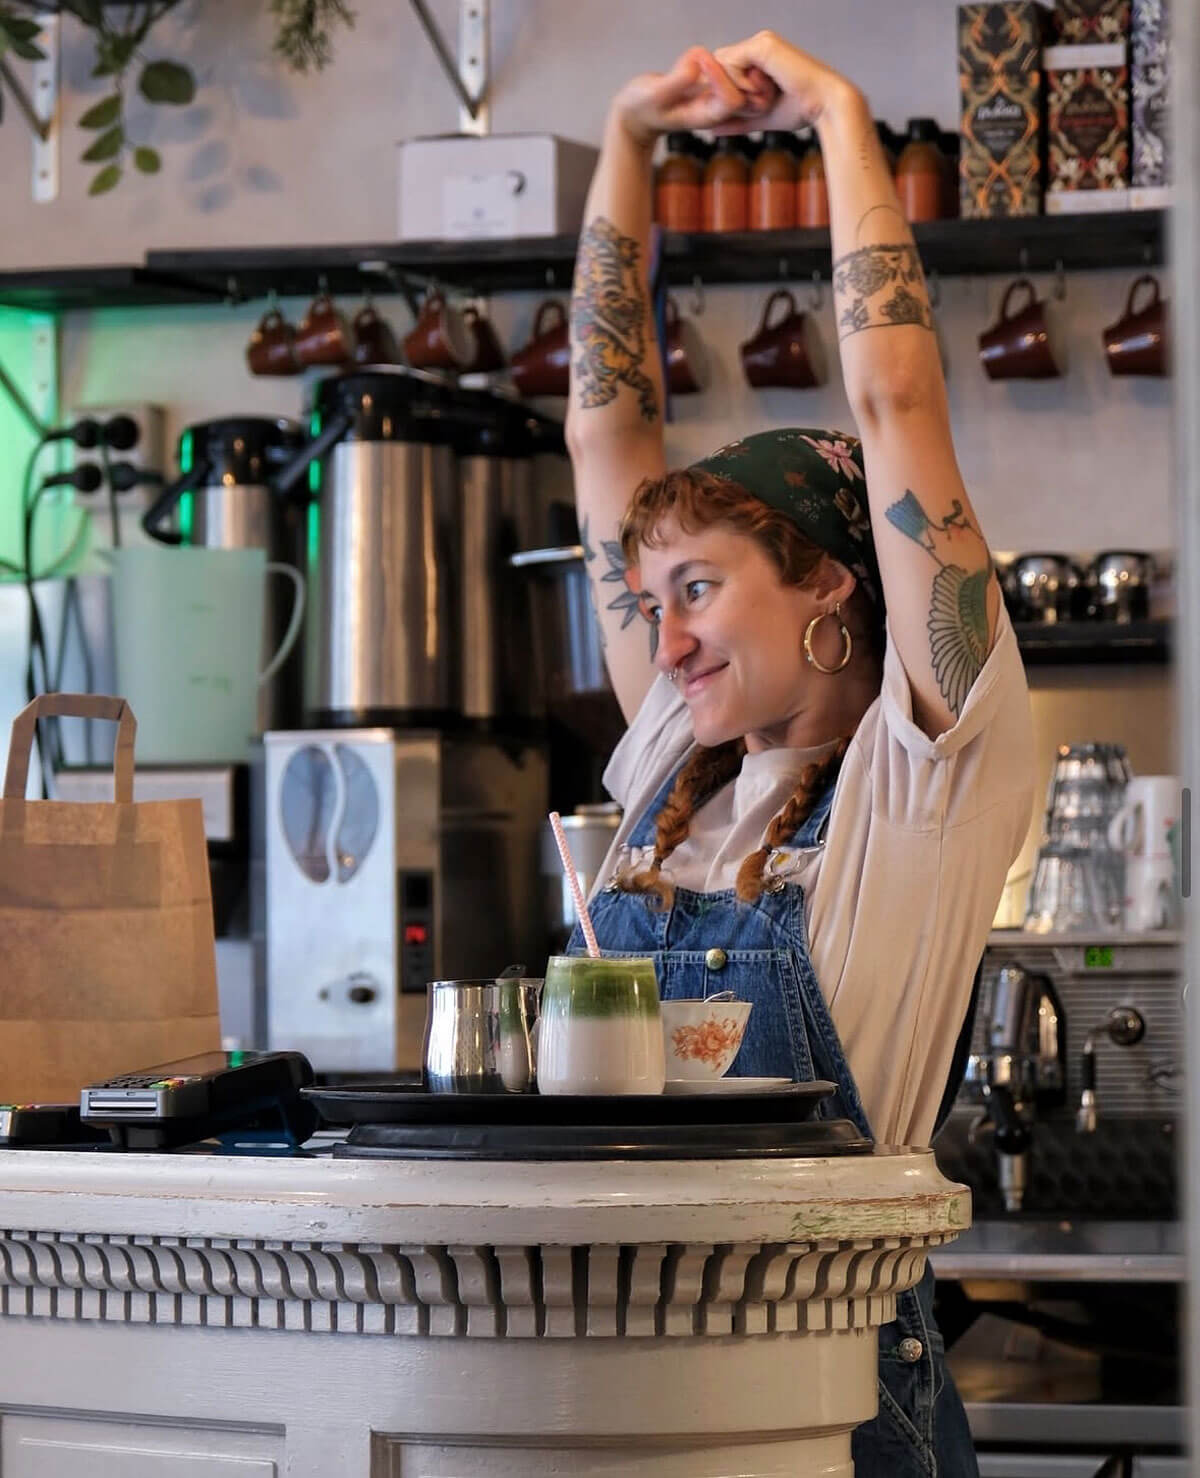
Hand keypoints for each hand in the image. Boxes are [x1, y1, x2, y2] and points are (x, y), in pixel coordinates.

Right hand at [612, 45, 754, 146]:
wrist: (638, 113)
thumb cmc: (642, 108)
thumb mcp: (654, 93)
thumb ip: (677, 80)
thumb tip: (699, 62)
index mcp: (708, 116)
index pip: (732, 99)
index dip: (721, 76)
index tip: (700, 59)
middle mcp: (718, 108)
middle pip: (747, 89)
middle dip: (731, 67)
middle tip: (706, 55)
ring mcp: (717, 96)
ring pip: (743, 78)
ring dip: (728, 61)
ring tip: (699, 57)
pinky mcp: (713, 83)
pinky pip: (731, 69)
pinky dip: (720, 58)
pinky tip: (698, 57)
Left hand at [708, 31, 858, 134]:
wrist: (824, 105)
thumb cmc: (800, 110)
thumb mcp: (760, 116)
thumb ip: (736, 120)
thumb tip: (712, 128)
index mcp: (759, 58)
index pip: (725, 73)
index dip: (729, 95)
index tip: (755, 109)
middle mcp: (758, 46)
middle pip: (719, 70)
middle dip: (732, 94)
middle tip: (761, 105)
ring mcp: (760, 43)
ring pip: (722, 67)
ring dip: (739, 92)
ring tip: (766, 99)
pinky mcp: (762, 45)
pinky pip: (730, 64)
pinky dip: (742, 84)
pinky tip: (765, 91)